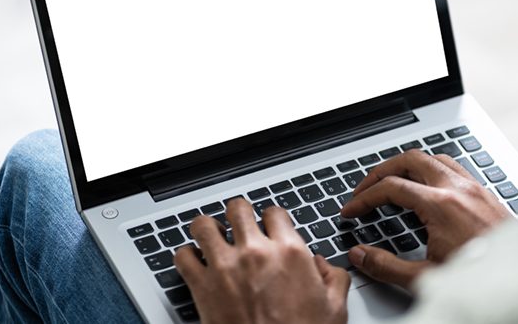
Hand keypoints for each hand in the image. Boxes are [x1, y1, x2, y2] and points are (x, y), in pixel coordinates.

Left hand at [174, 198, 349, 323]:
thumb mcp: (335, 310)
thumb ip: (333, 279)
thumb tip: (323, 266)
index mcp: (290, 252)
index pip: (274, 212)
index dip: (271, 219)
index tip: (268, 228)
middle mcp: (256, 253)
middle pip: (238, 208)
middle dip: (238, 215)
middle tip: (239, 227)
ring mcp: (226, 267)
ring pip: (204, 225)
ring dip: (208, 229)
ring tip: (212, 237)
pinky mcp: (202, 287)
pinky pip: (183, 256)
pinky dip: (186, 256)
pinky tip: (194, 262)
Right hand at [340, 150, 509, 288]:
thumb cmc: (483, 279)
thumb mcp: (427, 278)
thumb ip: (387, 266)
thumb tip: (360, 255)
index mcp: (441, 206)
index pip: (391, 188)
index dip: (364, 198)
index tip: (352, 210)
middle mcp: (458, 190)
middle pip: (410, 160)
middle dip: (381, 171)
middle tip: (365, 188)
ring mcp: (474, 188)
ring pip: (433, 158)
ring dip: (408, 166)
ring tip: (392, 181)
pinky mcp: (486, 193)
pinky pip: (454, 167)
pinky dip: (433, 169)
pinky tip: (428, 185)